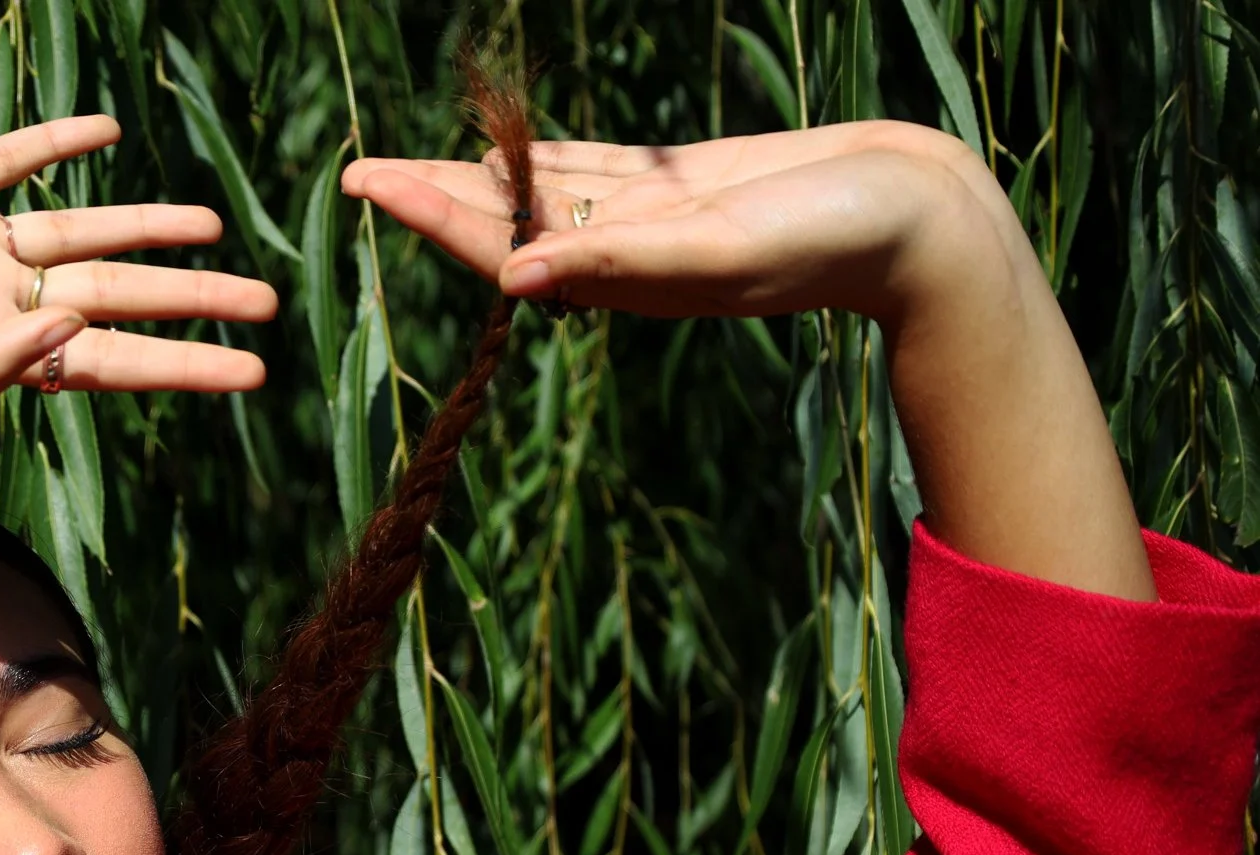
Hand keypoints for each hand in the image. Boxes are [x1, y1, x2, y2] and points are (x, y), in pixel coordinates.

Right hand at [0, 116, 277, 418]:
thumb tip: (74, 331)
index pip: (113, 361)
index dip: (187, 366)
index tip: (256, 375)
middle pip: (116, 294)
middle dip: (193, 299)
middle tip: (268, 300)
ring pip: (77, 229)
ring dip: (145, 227)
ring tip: (213, 228)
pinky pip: (3, 161)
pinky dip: (53, 142)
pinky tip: (106, 132)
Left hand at [347, 119, 1155, 601]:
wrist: (923, 224)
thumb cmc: (834, 239)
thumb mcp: (722, 247)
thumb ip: (622, 261)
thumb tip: (516, 278)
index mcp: (621, 275)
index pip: (500, 242)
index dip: (430, 214)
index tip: (365, 187)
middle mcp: (624, 255)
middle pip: (502, 220)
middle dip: (428, 197)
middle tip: (353, 174)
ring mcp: (653, 221)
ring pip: (539, 194)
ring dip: (472, 179)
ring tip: (406, 165)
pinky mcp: (685, 188)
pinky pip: (592, 172)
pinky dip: (540, 160)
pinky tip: (503, 153)